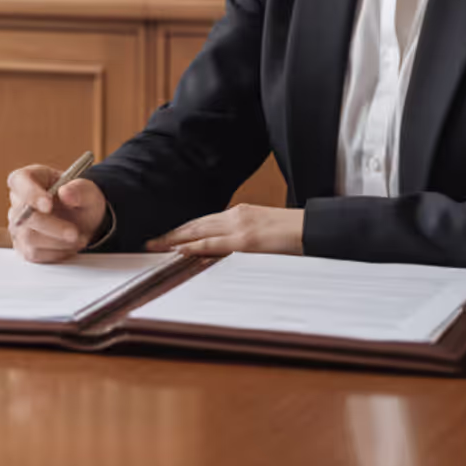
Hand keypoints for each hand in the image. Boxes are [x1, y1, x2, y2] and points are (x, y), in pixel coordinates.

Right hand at [6, 165, 106, 263]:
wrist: (83, 221)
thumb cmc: (80, 200)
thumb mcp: (88, 191)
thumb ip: (80, 189)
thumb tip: (65, 193)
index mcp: (29, 178)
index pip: (19, 181)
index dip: (30, 193)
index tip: (48, 205)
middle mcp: (18, 201)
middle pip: (24, 215)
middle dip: (52, 227)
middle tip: (74, 233)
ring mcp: (18, 225)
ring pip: (29, 237)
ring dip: (58, 242)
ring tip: (79, 238)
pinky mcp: (22, 246)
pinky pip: (34, 253)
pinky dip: (56, 253)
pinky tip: (68, 246)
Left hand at [145, 205, 304, 255]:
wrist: (317, 229)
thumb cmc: (295, 234)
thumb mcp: (266, 232)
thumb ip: (246, 239)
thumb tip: (231, 250)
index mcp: (241, 214)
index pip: (204, 221)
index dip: (183, 229)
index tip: (165, 236)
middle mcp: (236, 216)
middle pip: (196, 225)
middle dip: (171, 233)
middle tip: (149, 241)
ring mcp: (240, 227)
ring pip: (198, 232)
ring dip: (174, 239)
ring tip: (154, 246)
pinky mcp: (246, 241)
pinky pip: (213, 244)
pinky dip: (193, 247)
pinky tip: (179, 251)